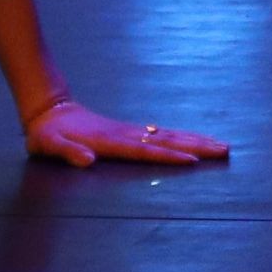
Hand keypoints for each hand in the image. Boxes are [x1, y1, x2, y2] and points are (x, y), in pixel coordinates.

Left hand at [24, 99, 227, 167]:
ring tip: (220, 145)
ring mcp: (128, 131)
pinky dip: (179, 137)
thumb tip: (86, 159)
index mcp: (110, 141)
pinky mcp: (128, 131)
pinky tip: (193, 141)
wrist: (48, 110)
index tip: (192, 161)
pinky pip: (159, 134)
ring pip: (167, 135)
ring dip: (193, 140)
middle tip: (224, 149)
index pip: (144, 150)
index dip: (167, 156)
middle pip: (165, 140)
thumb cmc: (48, 134)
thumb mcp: (49, 145)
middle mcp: (124, 134)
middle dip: (195, 146)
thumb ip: (67, 152)